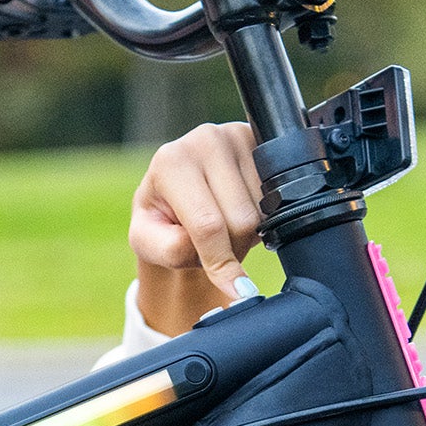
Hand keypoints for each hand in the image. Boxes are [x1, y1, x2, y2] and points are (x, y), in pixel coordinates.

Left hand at [129, 122, 261, 336]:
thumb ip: (171, 252)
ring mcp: (238, 135)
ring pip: (264, 211)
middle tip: (213, 248)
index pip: (207, 224)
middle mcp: (206, 140)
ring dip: (247, 233)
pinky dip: (262, 215)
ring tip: (223, 227)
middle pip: (241, 220)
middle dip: (231, 248)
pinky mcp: (264, 141)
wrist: (176, 194)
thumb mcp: (147, 242)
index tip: (233, 290)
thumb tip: (218, 264)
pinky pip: (278, 195)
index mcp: (171, 162)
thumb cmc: (159, 220)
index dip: (220, 262)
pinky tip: (240, 210)